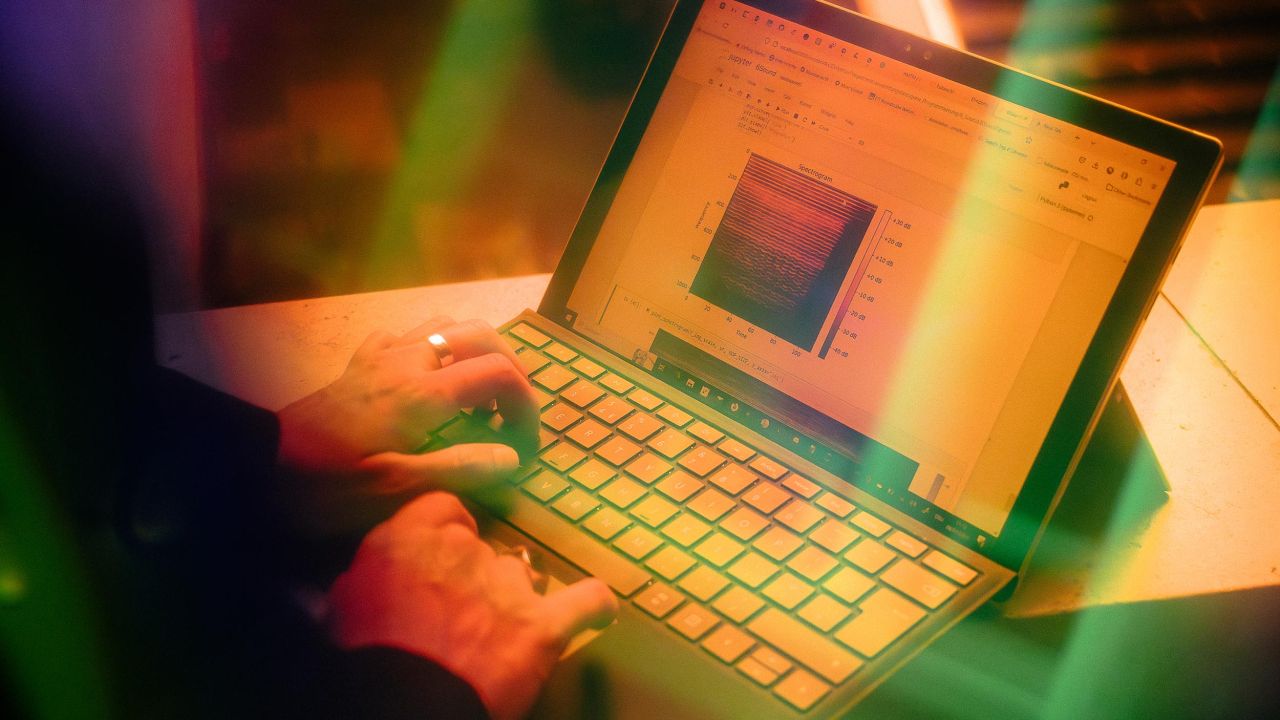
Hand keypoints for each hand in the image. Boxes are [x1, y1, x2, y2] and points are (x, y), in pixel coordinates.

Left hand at [276, 317, 537, 535]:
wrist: (256, 467)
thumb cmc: (325, 484)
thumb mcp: (394, 489)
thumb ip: (459, 469)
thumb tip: (513, 457)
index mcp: (423, 393)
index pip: (500, 374)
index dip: (527, 406)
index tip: (526, 446)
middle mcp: (407, 362)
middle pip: (480, 334)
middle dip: (510, 365)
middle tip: (513, 413)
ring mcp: (380, 359)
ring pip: (443, 326)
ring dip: (473, 352)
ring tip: (476, 397)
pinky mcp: (358, 366)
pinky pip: (404, 337)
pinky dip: (430, 349)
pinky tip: (426, 382)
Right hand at [327, 493, 617, 719]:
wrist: (403, 704)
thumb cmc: (364, 661)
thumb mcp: (342, 606)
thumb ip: (366, 579)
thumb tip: (368, 581)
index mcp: (409, 538)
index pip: (444, 508)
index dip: (445, 533)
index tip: (439, 558)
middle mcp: (463, 550)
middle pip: (483, 547)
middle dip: (473, 578)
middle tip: (455, 619)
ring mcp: (508, 586)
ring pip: (522, 577)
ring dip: (514, 600)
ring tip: (498, 638)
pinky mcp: (542, 626)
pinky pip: (586, 602)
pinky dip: (593, 607)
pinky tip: (598, 611)